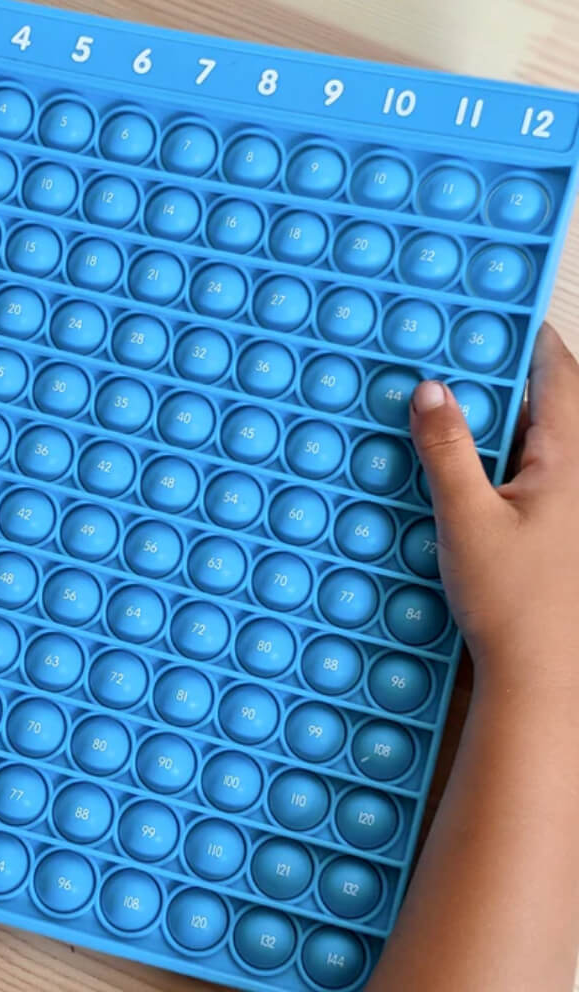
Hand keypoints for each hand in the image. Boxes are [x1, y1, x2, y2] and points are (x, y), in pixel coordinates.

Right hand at [410, 324, 578, 692]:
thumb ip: (447, 452)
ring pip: (539, 443)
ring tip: (452, 412)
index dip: (529, 339)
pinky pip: (532, 476)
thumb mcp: (467, 519)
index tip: (497, 316)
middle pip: (549, 404)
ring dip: (500, 423)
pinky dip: (501, 461)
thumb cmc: (515, 604)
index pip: (557, 374)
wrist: (544, 678)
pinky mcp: (560, 532)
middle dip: (505, 379)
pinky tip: (465, 473)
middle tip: (457, 362)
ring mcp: (573, 508)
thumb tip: (431, 393)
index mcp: (569, 462)